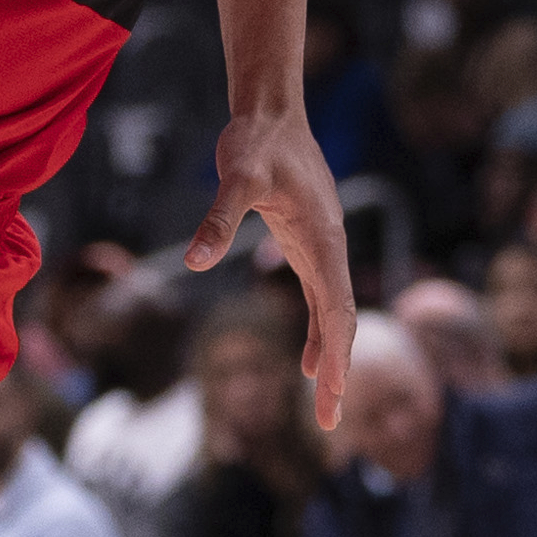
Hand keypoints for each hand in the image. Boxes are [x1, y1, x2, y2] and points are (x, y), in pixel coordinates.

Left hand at [190, 110, 352, 428]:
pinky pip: (321, 298)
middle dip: (341, 372)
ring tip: (327, 406)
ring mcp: (322, 246)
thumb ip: (219, 220)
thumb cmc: (257, 141)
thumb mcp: (237, 177)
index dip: (337, 353)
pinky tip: (311, 361)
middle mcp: (331, 247)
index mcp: (323, 238)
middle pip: (343, 320)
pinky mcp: (308, 242)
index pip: (336, 307)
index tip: (333, 394)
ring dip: (333, 358)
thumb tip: (194, 261)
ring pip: (335, 313)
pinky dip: (320, 331)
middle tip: (332, 425)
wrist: (272, 112)